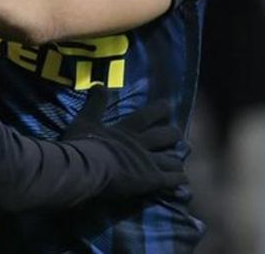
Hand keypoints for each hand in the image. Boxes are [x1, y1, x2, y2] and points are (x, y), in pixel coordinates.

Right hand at [62, 86, 185, 198]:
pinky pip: (172, 180)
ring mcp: (148, 163)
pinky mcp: (151, 180)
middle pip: (165, 136)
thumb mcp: (85, 120)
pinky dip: (178, 179)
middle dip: (173, 134)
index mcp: (126, 131)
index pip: (146, 116)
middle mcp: (141, 145)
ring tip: (178, 163)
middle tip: (176, 134)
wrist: (85, 169)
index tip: (167, 105)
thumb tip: (99, 84)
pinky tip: (182, 180)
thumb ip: (94, 104)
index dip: (159, 110)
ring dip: (177, 160)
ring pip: (172, 159)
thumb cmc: (82, 145)